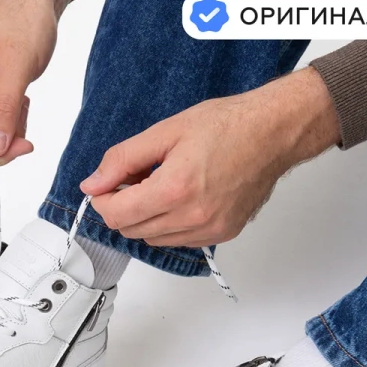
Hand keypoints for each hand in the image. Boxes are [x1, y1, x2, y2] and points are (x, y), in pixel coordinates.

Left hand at [81, 68, 340, 247]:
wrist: (274, 133)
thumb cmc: (228, 125)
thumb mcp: (165, 132)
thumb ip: (122, 160)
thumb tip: (92, 184)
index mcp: (174, 189)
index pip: (116, 215)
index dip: (103, 200)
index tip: (107, 185)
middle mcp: (192, 216)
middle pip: (131, 230)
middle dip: (124, 207)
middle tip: (137, 179)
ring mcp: (209, 229)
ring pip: (153, 239)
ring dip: (146, 218)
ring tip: (163, 186)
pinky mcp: (222, 234)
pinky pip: (179, 240)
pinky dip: (170, 225)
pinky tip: (182, 198)